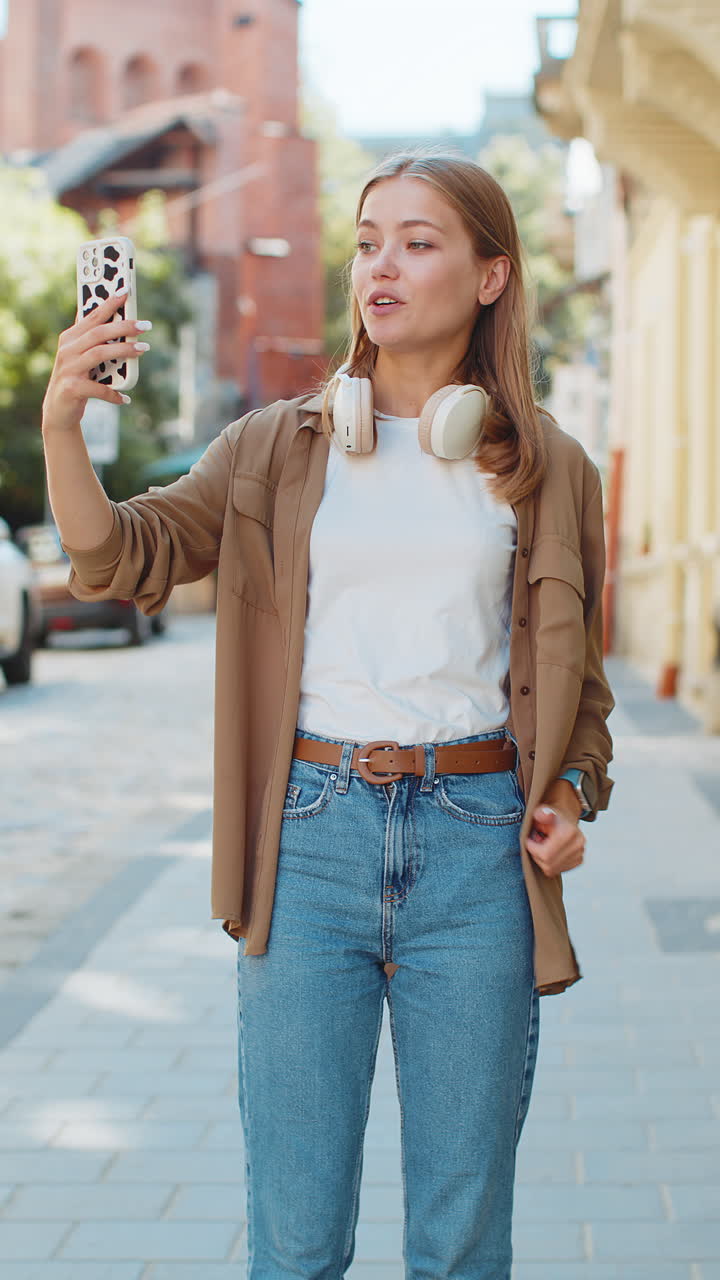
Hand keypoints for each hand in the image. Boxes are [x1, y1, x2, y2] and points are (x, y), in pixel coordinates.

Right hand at [41, 289, 151, 433]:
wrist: (58, 411)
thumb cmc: (75, 379)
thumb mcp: (79, 355)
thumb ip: (90, 336)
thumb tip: (104, 311)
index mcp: (69, 338)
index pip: (91, 316)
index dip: (108, 303)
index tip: (125, 291)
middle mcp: (67, 350)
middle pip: (97, 333)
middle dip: (123, 326)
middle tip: (145, 325)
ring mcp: (68, 369)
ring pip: (99, 354)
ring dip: (123, 350)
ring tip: (143, 348)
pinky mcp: (72, 389)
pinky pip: (98, 388)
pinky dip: (113, 393)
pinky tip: (125, 398)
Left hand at [525, 801, 585, 876]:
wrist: (566, 821)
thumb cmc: (552, 818)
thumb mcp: (543, 811)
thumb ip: (541, 813)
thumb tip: (544, 815)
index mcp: (570, 832)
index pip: (545, 854)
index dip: (532, 849)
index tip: (529, 841)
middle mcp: (578, 845)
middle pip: (548, 863)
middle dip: (536, 855)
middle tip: (535, 844)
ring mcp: (580, 854)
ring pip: (552, 869)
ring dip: (541, 860)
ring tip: (542, 847)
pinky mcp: (579, 861)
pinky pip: (557, 870)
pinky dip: (549, 864)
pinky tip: (549, 852)